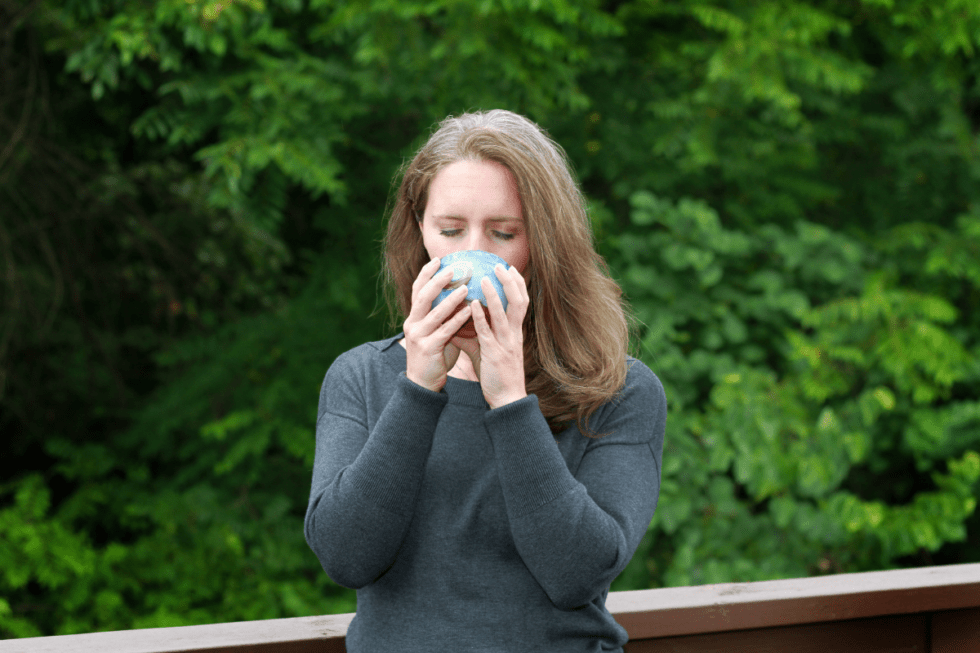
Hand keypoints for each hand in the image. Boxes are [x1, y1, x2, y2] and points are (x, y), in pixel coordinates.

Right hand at [403, 258, 473, 391]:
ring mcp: (418, 336)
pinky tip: (469, 311)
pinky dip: (457, 319)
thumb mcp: (436, 332)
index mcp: (413, 318)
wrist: (423, 383)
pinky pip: (445, 330)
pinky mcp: (428, 348)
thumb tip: (462, 297)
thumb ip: (444, 316)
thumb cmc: (434, 355)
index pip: (417, 290)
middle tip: (453, 268)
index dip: (426, 274)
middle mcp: (412, 324)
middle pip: (423, 296)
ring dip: (451, 298)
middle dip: (437, 280)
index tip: (438, 260)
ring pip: (434, 312)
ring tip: (466, 287)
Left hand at [453, 264, 529, 408]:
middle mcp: (513, 334)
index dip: (517, 284)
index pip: (521, 303)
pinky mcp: (494, 354)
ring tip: (484, 279)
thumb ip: (474, 336)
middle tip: (501, 266)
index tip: (510, 269)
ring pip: (504, 314)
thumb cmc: (497, 374)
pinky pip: (487, 332)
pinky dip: (480, 317)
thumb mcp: (486, 351)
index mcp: (515, 332)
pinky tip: (472, 305)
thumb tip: (457, 324)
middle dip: (511, 283)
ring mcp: (505, 343)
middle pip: (519, 302)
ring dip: (494, 295)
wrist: (506, 398)